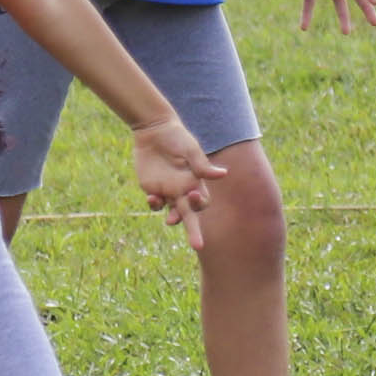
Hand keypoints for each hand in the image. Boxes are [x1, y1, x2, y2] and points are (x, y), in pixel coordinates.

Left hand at [127, 113, 220, 243]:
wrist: (154, 130)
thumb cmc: (176, 137)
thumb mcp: (190, 149)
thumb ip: (202, 165)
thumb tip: (224, 174)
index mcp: (196, 182)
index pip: (202, 202)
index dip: (199, 203)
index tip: (192, 195)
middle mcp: (183, 190)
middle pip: (191, 215)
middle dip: (195, 232)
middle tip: (198, 245)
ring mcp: (168, 191)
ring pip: (172, 213)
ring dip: (172, 219)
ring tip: (170, 221)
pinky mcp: (152, 189)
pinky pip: (155, 204)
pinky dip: (154, 204)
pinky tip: (152, 197)